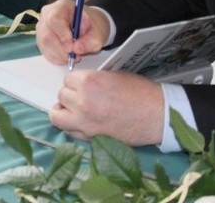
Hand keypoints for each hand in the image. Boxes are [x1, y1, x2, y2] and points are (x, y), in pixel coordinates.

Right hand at [36, 0, 109, 64]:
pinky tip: (67, 55)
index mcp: (61, 7)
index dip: (62, 35)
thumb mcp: (98, 33)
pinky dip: (57, 58)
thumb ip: (91, 41)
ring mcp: (42, 28)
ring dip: (61, 55)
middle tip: (75, 55)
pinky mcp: (41, 40)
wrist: (89, 28)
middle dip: (62, 49)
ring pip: (45, 45)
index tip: (72, 47)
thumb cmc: (91, 27)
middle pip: (47, 35)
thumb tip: (77, 48)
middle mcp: (47, 15)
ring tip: (74, 54)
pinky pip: (45, 52)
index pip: (54, 19)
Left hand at [49, 69, 164, 145]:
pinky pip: (69, 131)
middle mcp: (82, 101)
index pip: (68, 79)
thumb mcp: (113, 76)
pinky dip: (71, 126)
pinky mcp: (90, 138)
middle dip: (71, 95)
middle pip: (62, 95)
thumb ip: (93, 80)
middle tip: (82, 96)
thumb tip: (80, 84)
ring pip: (57, 116)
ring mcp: (84, 122)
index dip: (76, 82)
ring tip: (72, 110)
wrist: (157, 115)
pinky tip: (79, 122)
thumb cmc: (140, 92)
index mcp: (88, 82)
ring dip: (64, 111)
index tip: (83, 85)